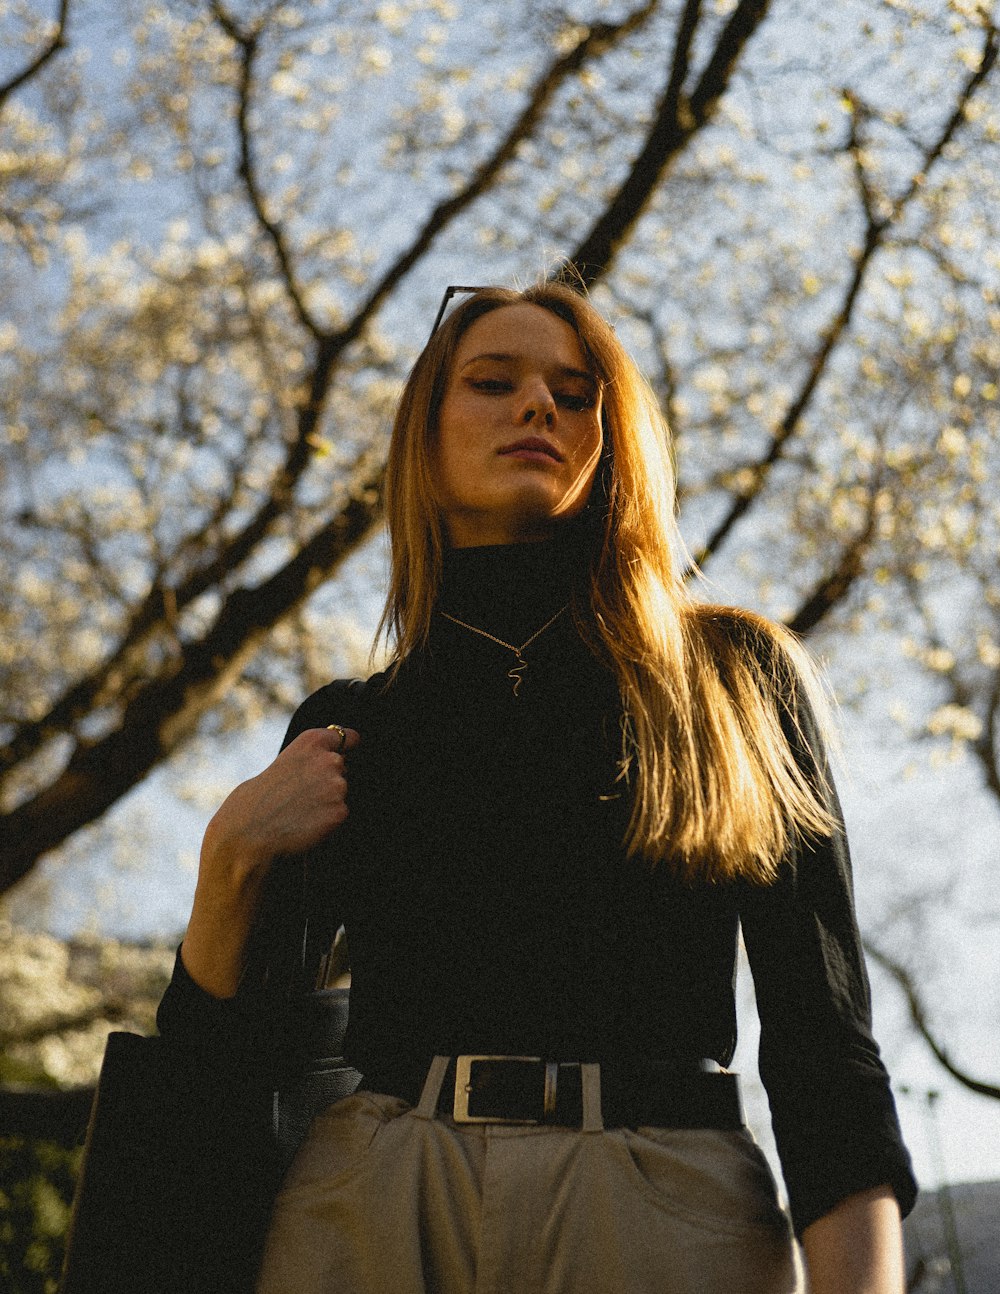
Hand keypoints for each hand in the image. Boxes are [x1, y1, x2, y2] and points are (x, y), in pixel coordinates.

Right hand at [182, 725, 359, 997]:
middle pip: (344, 770)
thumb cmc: (252, 805)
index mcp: (311, 742)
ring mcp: (338, 786)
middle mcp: (329, 760)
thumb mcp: (277, 768)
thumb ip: (304, 762)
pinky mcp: (341, 812)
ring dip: (328, 804)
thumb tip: (333, 765)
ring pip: (341, 795)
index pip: (345, 737)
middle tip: (300, 799)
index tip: (351, 747)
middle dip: (329, 782)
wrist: (247, 837)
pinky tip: (305, 827)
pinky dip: (327, 824)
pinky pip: (340, 817)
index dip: (348, 744)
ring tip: (298, 815)